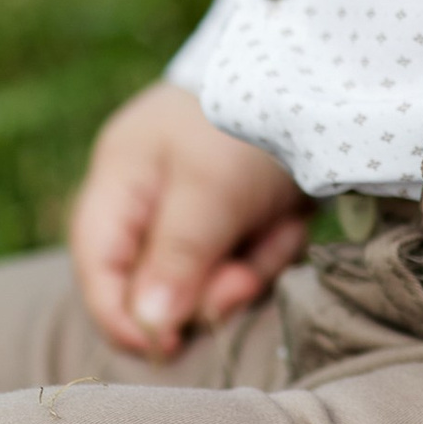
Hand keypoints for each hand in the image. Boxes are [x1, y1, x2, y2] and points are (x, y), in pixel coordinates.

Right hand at [67, 83, 309, 358]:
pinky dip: (273, 247)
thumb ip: (175, 260)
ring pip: (211, 274)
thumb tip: (147, 331)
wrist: (326, 74)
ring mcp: (200, 200)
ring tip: (279, 232)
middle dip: (207, 286)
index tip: (164, 349)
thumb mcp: (209, 191)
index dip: (120, 315)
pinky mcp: (245, 208)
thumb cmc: (248, 124)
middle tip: (244, 279)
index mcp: (122, 178)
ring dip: (250, 266)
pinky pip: (250, 255)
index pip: (97, 264)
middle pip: (159, 280)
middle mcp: (152, 192)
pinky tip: (292, 220)